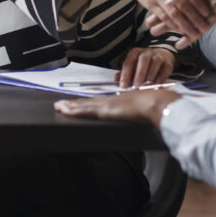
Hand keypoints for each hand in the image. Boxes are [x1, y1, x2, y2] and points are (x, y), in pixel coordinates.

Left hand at [54, 89, 179, 126]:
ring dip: (70, 106)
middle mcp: (110, 101)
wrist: (156, 104)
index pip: (99, 102)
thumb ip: (143, 112)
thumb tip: (144, 115)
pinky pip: (84, 110)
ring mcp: (106, 105)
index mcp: (119, 101)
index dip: (87, 103)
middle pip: (88, 102)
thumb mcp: (147, 109)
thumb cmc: (155, 106)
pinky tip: (64, 110)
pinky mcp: (104, 110)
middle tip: (61, 104)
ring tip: (59, 107)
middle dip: (74, 104)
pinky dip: (73, 110)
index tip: (79, 103)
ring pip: (83, 105)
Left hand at [118, 46, 174, 87]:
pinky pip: (165, 69)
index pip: (129, 62)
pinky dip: (161, 77)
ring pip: (155, 63)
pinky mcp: (168, 62)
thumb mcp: (133, 66)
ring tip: (146, 87)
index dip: (125, 74)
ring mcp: (159, 56)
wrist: (162, 56)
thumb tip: (116, 80)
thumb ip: (125, 73)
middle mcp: (147, 52)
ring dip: (150, 76)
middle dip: (139, 73)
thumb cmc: (144, 64)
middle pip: (143, 59)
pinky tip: (156, 84)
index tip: (123, 85)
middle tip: (136, 85)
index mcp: (135, 53)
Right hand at [125, 0, 211, 36]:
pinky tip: (180, 31)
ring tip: (194, 34)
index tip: (207, 13)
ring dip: (185, 25)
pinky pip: (163, 16)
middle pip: (183, 4)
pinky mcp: (150, 3)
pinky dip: (172, 24)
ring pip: (173, 13)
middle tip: (204, 27)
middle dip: (195, 17)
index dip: (199, 3)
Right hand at [146, 0, 215, 48]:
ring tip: (157, 36)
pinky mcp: (211, 20)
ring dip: (171, 29)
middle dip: (162, 19)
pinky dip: (189, 38)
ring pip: (184, 22)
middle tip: (149, 28)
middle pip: (175, 11)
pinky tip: (178, 45)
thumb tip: (169, 2)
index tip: (149, 12)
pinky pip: (197, 30)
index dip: (160, 5)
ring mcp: (203, 10)